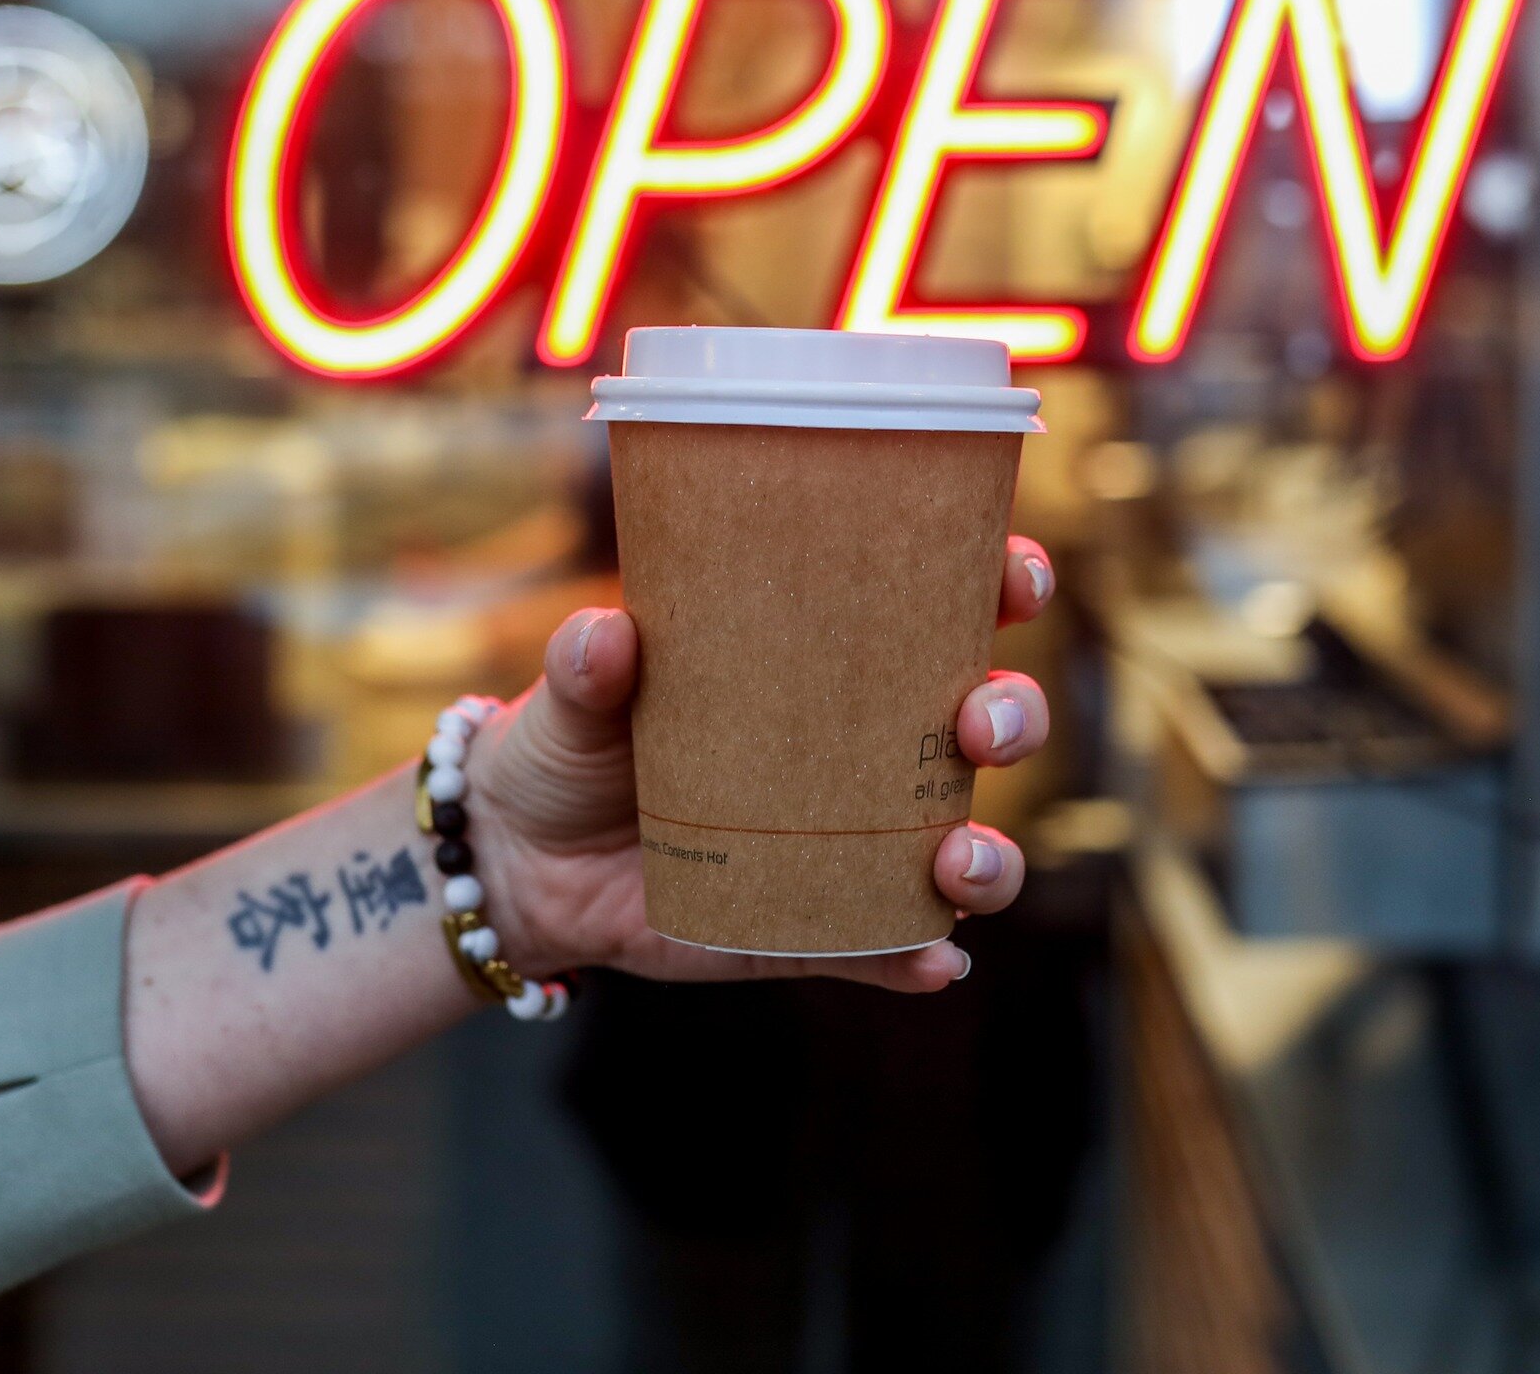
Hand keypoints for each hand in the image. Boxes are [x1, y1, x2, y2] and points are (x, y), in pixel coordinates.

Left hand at [465, 539, 1055, 992]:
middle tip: (979, 723)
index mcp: (828, 658)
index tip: (1011, 578)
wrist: (526, 863)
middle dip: (1013, 715)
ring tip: (955, 861)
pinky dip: (918, 957)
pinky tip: (933, 962)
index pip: (945, 606)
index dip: (1002, 583)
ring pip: (963, 845)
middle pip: (986, 721)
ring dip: (989, 856)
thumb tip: (609, 636)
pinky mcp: (814, 927)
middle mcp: (863, 746)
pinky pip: (886, 948)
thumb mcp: (572, 695)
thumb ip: (589, 664)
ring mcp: (850, 841)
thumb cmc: (571, 742)